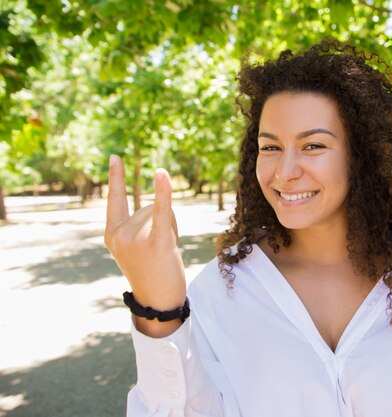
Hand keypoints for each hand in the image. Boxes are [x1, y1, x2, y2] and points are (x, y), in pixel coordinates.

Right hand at [104, 155, 185, 335]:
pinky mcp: (155, 243)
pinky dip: (164, 193)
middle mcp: (119, 234)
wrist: (158, 303)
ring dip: (172, 228)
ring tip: (166, 253)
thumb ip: (142, 224)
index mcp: (111, 234)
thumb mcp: (138, 247)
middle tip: (159, 251)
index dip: (117, 177)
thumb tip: (161, 199)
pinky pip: (162, 213)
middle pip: (151, 206)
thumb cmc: (153, 273)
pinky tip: (160, 174)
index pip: (115, 199)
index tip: (116, 156)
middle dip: (163, 223)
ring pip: (163, 212)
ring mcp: (134, 239)